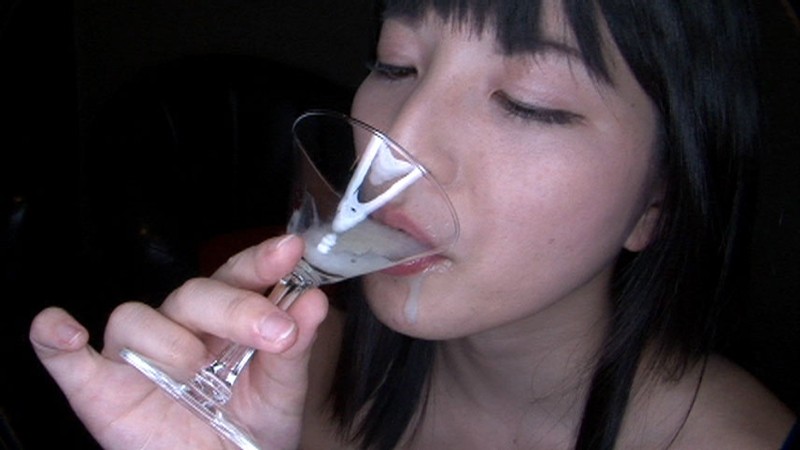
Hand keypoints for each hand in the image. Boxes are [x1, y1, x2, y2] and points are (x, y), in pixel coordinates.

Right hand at [29, 234, 328, 448]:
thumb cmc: (250, 431)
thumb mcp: (281, 392)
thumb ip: (295, 348)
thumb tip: (315, 299)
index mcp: (224, 321)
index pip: (237, 277)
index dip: (260, 261)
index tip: (291, 250)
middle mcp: (178, 328)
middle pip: (192, 293)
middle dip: (235, 308)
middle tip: (275, 333)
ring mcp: (136, 356)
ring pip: (136, 317)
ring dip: (171, 342)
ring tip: (198, 371)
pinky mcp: (98, 388)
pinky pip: (64, 358)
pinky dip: (55, 340)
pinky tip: (63, 331)